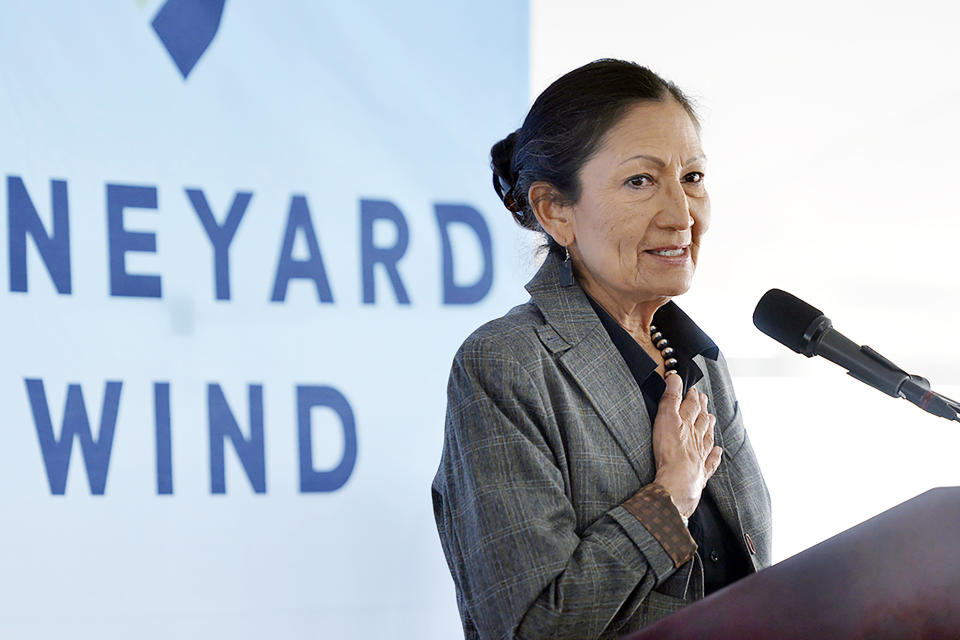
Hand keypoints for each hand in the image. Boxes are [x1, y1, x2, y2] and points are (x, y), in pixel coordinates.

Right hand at [651, 373, 722, 517]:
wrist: (677, 483)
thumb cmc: (669, 451)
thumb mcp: (665, 419)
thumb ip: (671, 398)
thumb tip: (675, 378)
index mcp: (687, 424)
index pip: (691, 406)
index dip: (692, 396)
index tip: (693, 389)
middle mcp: (696, 438)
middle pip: (701, 420)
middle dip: (702, 408)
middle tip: (703, 399)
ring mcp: (700, 456)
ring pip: (707, 438)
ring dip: (708, 427)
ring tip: (710, 419)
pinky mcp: (700, 473)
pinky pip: (710, 462)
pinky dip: (714, 456)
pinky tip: (717, 452)